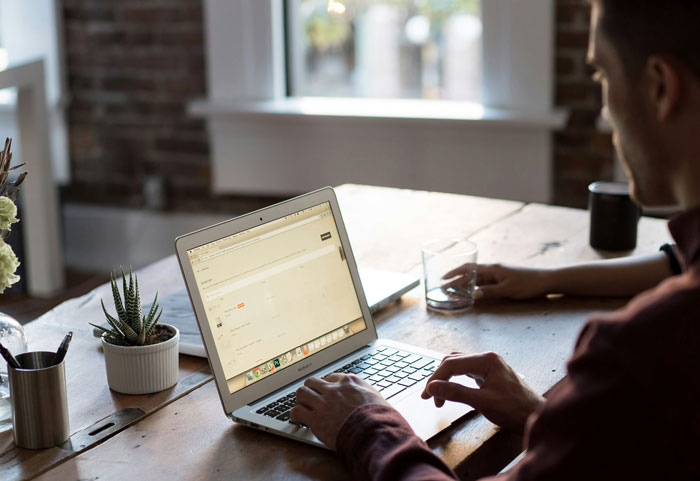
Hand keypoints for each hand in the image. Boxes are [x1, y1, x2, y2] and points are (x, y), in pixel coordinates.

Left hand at [291, 373, 389, 449]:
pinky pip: (297, 412)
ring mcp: (324, 404)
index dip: (328, 385)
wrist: (375, 432)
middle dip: (311, 389)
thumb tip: (367, 398)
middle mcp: (334, 390)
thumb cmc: (381, 418)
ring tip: (302, 406)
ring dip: (301, 400)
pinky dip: (296, 415)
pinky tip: (298, 419)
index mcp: (350, 382)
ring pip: (302, 393)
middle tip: (311, 398)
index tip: (327, 392)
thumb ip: (366, 394)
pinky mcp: (316, 420)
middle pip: (313, 382)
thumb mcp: (377, 398)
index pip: (332, 377)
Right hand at [421, 352, 543, 433]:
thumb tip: (433, 387)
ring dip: (446, 379)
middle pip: (453, 361)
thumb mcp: (482, 402)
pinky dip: (455, 380)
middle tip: (429, 397)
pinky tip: (451, 390)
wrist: (535, 416)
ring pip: (458, 365)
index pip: (452, 364)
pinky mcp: (489, 374)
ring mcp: (488, 365)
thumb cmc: (515, 410)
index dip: (436, 379)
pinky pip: (466, 371)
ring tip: (438, 396)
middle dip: (439, 378)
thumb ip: (456, 393)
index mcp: (486, 360)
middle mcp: (487, 358)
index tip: (427, 395)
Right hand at [444, 263, 550, 300]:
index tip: (443, 278)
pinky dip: (475, 287)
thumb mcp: (507, 290)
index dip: (454, 273)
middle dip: (456, 280)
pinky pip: (484, 283)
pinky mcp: (503, 280)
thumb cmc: (527, 284)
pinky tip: (471, 293)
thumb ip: (490, 292)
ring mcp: (497, 275)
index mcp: (492, 269)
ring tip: (453, 292)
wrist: (546, 281)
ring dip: (465, 284)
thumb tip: (473, 295)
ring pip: (476, 279)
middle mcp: (493, 270)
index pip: (469, 268)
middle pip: (470, 274)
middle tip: (444, 288)